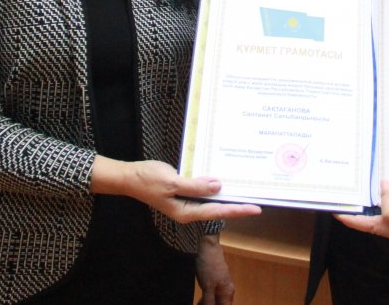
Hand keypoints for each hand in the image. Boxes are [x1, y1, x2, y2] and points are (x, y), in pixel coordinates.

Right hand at [90, 156, 260, 223]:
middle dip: (236, 205)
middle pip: (217, 208)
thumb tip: (218, 186)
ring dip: (227, 196)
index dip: (237, 210)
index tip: (256, 209)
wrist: (130, 176)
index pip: (217, 212)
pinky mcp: (184, 192)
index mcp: (186, 212)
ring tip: (246, 192)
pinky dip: (214, 187)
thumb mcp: (171, 181)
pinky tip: (224, 181)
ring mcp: (186, 202)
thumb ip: (195, 185)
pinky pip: (203, 191)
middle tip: (258, 202)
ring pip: (212, 200)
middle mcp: (189, 209)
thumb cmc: (148, 179)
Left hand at [195, 234, 235, 304]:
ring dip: (207, 304)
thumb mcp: (207, 286)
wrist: (207, 245)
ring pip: (215, 301)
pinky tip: (200, 300)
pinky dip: (206, 299)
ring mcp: (221, 284)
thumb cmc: (209, 265)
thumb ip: (209, 302)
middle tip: (199, 304)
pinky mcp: (214, 280)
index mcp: (228, 292)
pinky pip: (211, 294)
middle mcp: (227, 290)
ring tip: (198, 303)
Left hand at [334, 179, 388, 246]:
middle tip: (337, 211)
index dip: (385, 198)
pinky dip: (371, 217)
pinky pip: (384, 226)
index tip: (385, 181)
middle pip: (378, 228)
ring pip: (378, 229)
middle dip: (356, 220)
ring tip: (344, 209)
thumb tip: (385, 181)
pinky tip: (361, 209)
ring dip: (361, 219)